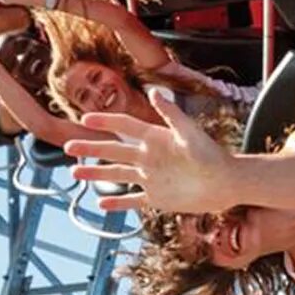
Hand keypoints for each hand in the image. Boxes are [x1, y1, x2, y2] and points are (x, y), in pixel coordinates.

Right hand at [62, 89, 234, 212]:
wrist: (227, 183)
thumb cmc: (212, 155)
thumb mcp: (190, 132)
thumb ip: (172, 114)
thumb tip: (154, 91)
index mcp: (156, 138)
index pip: (126, 127)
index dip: (106, 122)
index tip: (85, 119)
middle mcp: (149, 157)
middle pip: (114, 151)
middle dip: (91, 148)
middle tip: (68, 146)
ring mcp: (151, 178)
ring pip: (117, 175)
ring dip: (96, 173)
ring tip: (75, 172)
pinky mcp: (157, 198)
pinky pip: (132, 200)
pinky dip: (117, 202)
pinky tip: (100, 203)